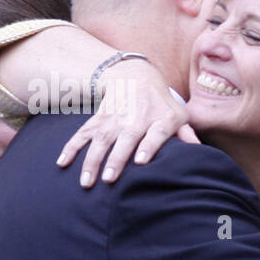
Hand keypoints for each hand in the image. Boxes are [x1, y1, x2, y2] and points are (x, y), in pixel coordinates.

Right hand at [57, 61, 198, 186]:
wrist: (136, 77)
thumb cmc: (162, 104)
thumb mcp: (178, 114)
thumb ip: (186, 133)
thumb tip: (197, 148)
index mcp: (159, 120)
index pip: (154, 134)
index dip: (148, 147)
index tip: (140, 162)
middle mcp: (135, 119)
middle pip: (124, 140)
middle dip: (115, 160)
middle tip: (108, 180)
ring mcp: (114, 119)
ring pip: (100, 141)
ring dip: (91, 161)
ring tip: (86, 182)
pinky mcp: (98, 120)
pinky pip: (82, 134)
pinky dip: (71, 148)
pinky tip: (62, 163)